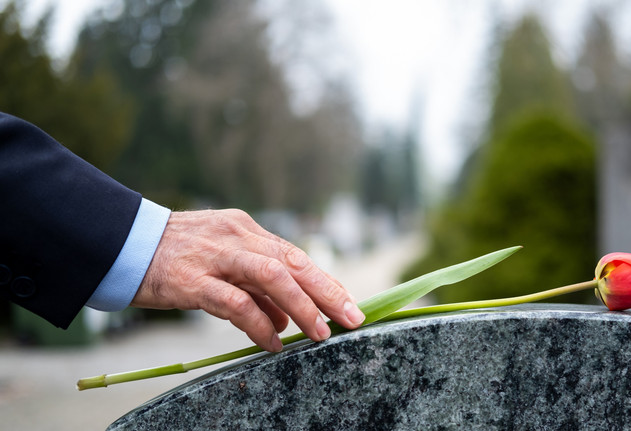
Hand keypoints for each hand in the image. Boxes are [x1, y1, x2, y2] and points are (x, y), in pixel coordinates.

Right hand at [131, 209, 365, 351]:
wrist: (121, 243)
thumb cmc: (175, 256)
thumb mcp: (221, 261)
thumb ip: (255, 287)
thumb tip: (288, 319)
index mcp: (246, 230)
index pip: (295, 255)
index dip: (325, 281)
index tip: (349, 303)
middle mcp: (237, 237)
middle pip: (293, 262)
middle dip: (328, 291)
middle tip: (351, 318)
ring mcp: (216, 256)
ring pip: (272, 276)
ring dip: (302, 306)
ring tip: (319, 333)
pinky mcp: (192, 280)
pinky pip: (236, 303)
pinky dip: (259, 324)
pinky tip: (272, 342)